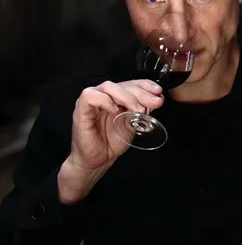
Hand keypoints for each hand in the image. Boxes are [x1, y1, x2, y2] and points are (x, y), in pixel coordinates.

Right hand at [58, 79, 162, 203]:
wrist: (97, 160)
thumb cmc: (112, 141)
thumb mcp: (133, 123)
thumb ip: (143, 110)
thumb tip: (157, 99)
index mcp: (117, 96)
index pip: (132, 83)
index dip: (145, 85)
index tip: (158, 91)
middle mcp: (105, 95)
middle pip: (123, 84)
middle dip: (140, 92)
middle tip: (153, 102)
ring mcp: (92, 100)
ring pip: (108, 86)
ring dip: (126, 96)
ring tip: (137, 109)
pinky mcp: (81, 108)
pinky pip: (90, 96)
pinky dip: (105, 100)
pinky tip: (115, 110)